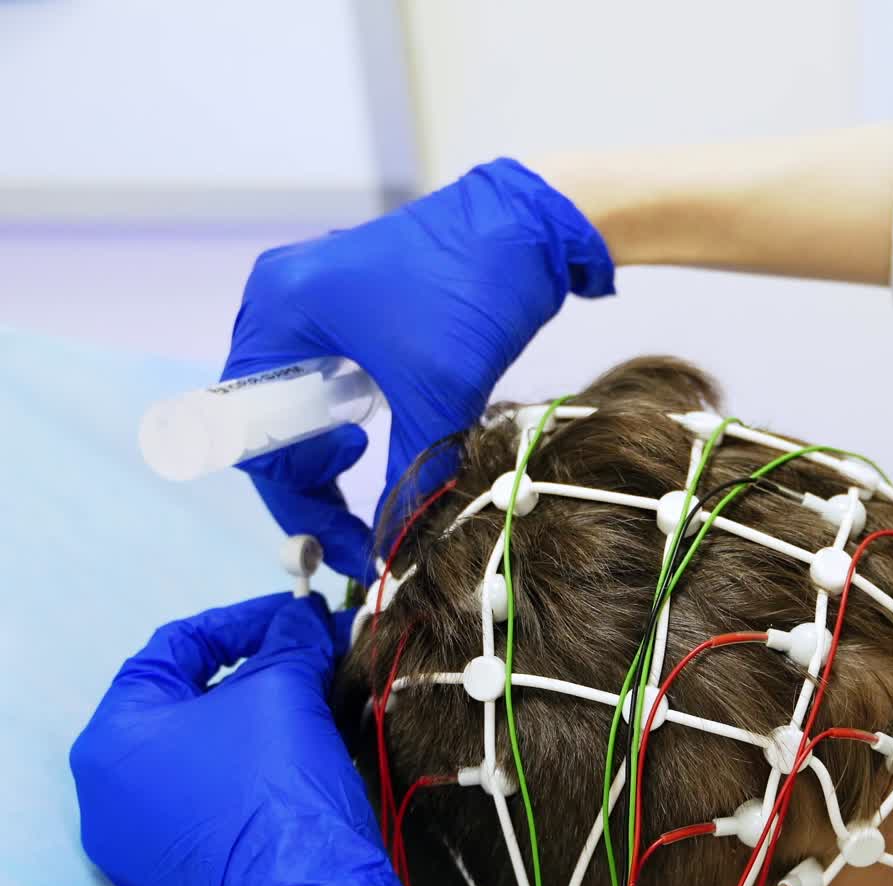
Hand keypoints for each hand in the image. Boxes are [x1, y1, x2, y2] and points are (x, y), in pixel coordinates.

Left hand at [69, 593, 434, 885]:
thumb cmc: (278, 784)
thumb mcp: (285, 691)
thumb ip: (290, 640)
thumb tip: (303, 615)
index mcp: (112, 738)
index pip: (174, 648)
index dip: (243, 622)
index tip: (297, 616)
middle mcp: (108, 793)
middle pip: (187, 702)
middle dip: (256, 671)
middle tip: (310, 656)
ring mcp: (141, 841)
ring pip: (204, 753)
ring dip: (261, 718)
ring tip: (316, 701)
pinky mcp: (182, 874)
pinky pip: (214, 798)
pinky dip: (255, 768)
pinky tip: (301, 756)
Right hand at [223, 159, 614, 579]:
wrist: (532, 225)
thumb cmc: (475, 289)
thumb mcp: (440, 391)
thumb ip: (411, 472)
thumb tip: (394, 547)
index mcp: (279, 312)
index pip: (252, 433)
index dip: (294, 500)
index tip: (340, 541)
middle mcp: (279, 305)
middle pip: (270, 424)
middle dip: (311, 484)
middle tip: (361, 526)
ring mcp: (310, 305)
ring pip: (297, 409)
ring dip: (325, 457)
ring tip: (367, 470)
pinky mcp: (345, 311)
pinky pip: (323, 385)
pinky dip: (340, 424)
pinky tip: (370, 438)